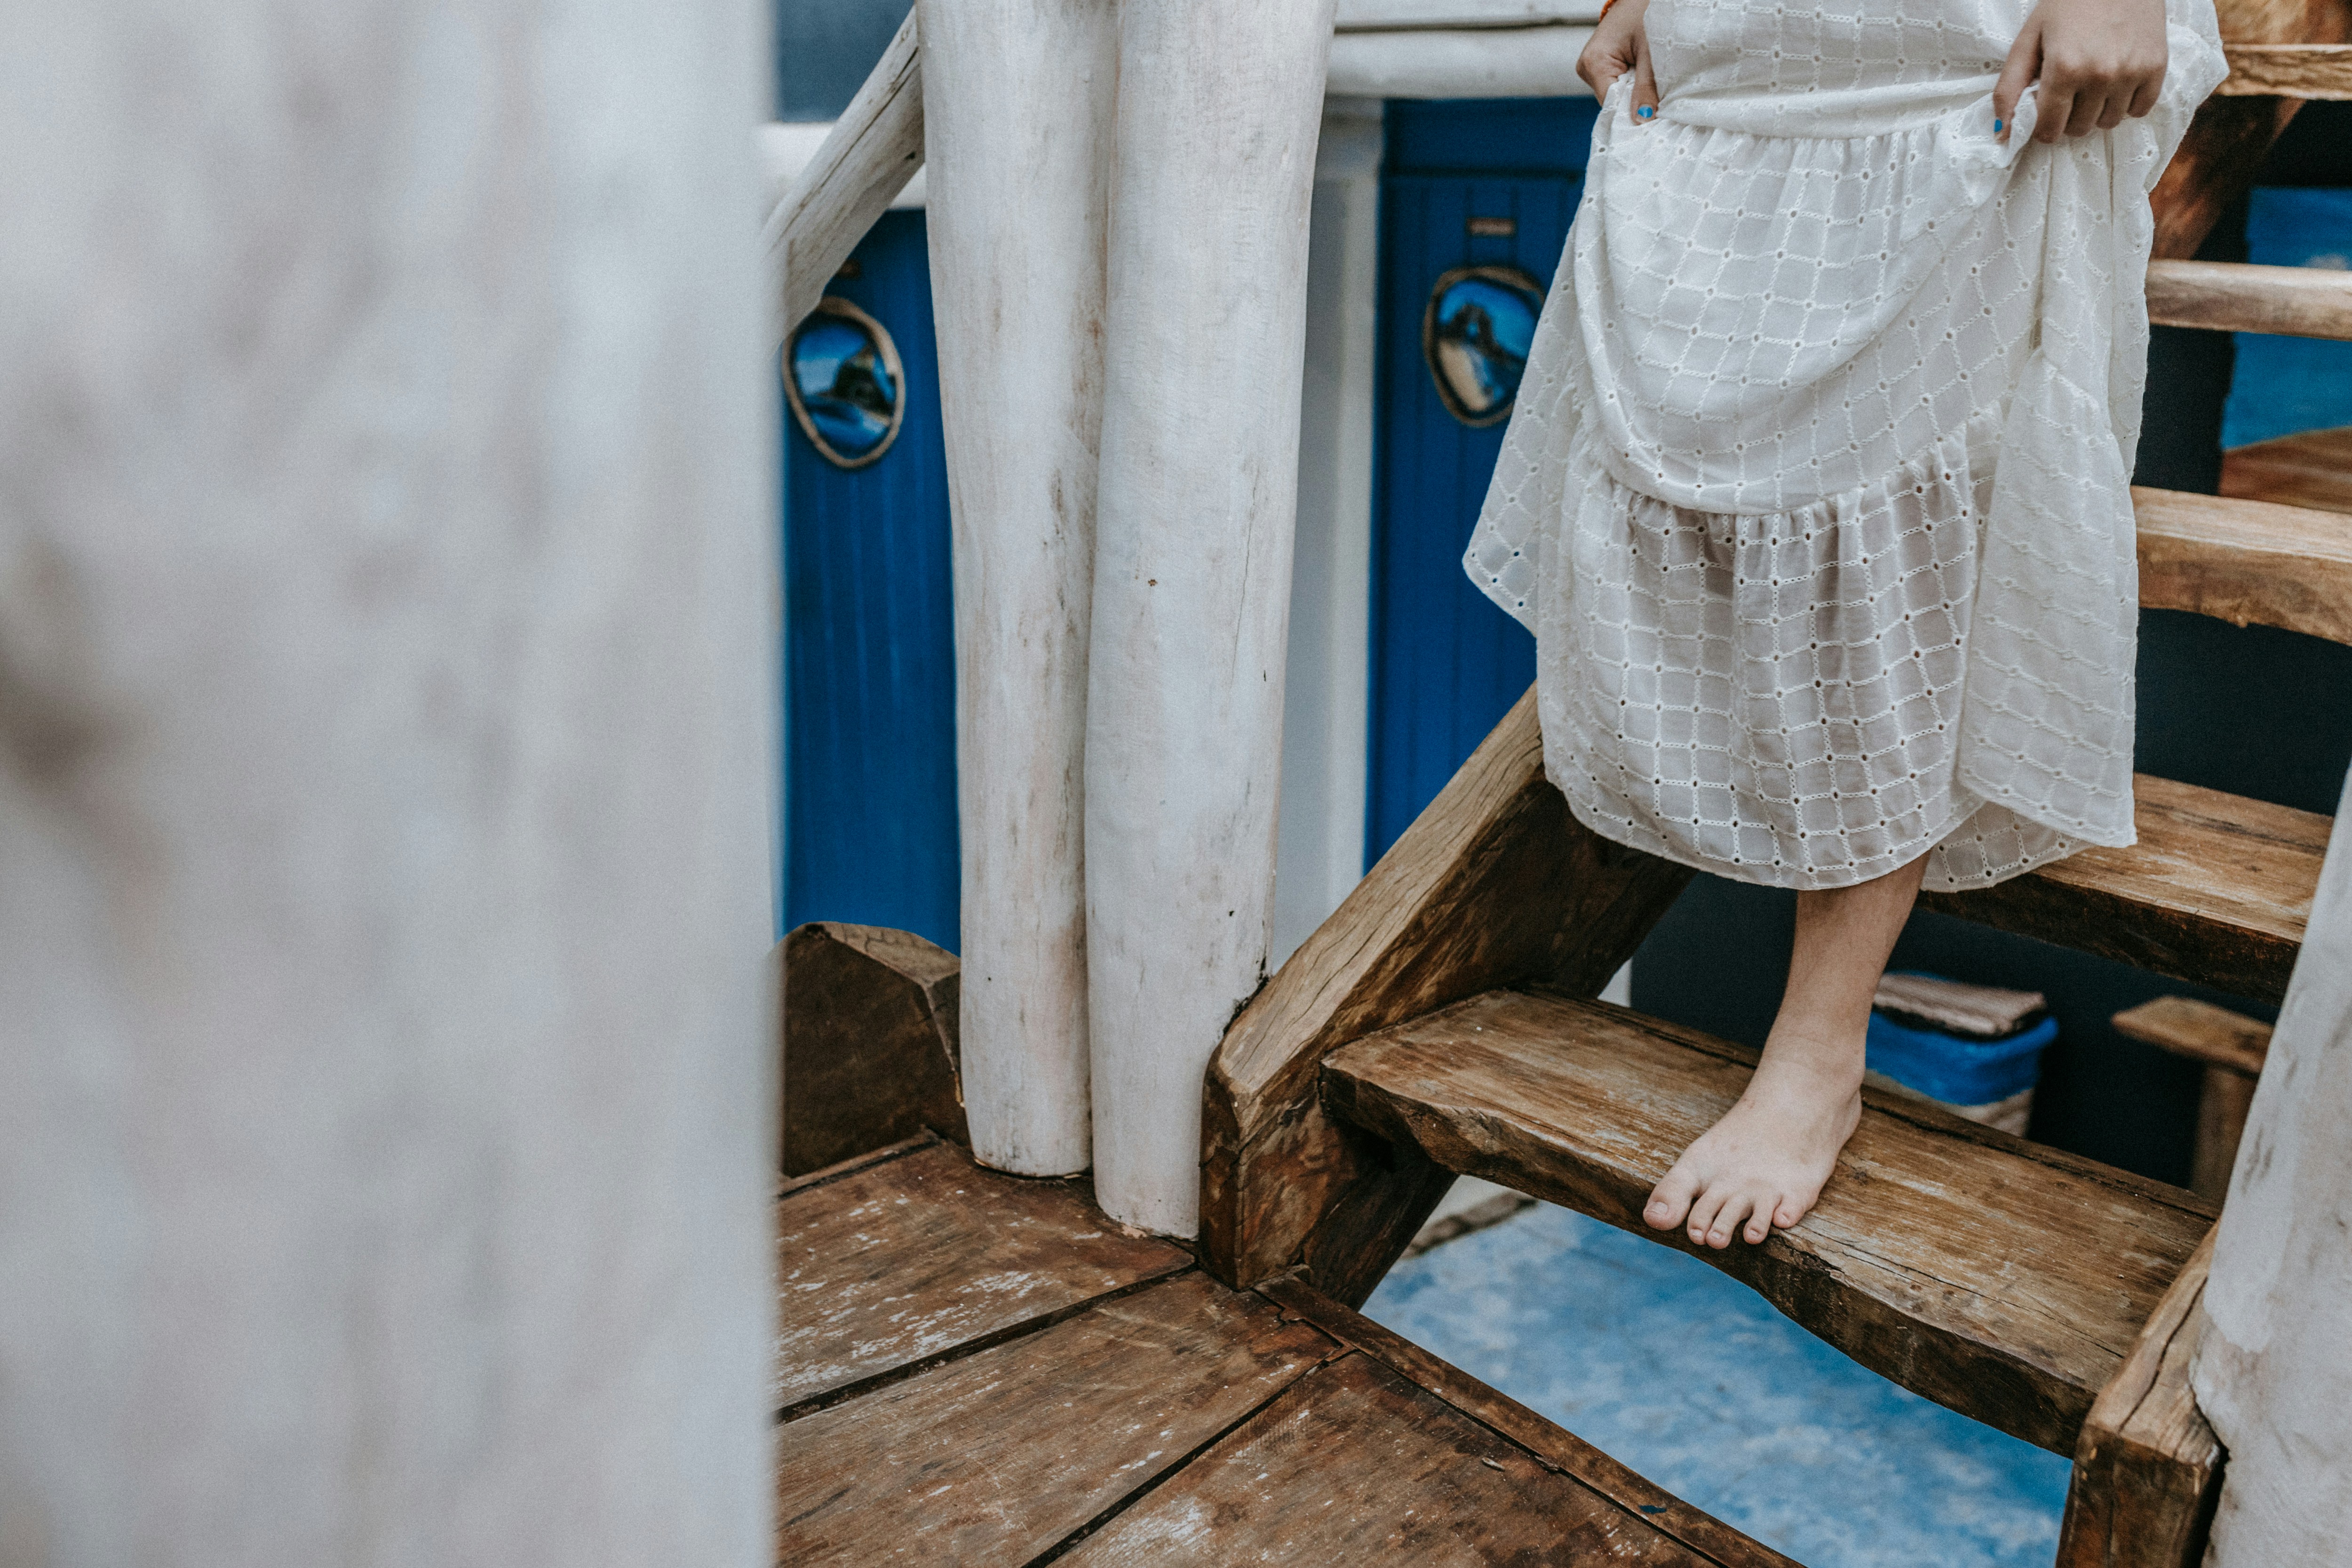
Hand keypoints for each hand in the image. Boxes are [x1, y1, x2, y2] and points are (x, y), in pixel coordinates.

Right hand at [1578, 0, 1659, 122]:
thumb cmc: (1647, 14)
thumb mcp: (1651, 52)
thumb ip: (1646, 88)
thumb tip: (1643, 122)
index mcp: (1594, 62)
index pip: (1610, 104)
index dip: (1631, 114)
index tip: (1654, 122)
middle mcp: (1586, 67)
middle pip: (1612, 102)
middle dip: (1636, 103)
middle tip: (1661, 99)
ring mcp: (1591, 67)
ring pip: (1616, 95)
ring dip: (1636, 93)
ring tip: (1653, 81)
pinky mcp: (1599, 66)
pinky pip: (1617, 85)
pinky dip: (1634, 85)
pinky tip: (1645, 77)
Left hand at [1994, 0, 2168, 142]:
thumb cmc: (2068, 3)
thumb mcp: (2029, 39)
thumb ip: (2009, 88)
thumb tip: (2002, 134)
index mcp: (2065, 69)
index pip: (2049, 130)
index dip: (2043, 126)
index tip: (2044, 111)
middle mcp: (2100, 75)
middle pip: (2078, 128)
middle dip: (2068, 116)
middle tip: (2069, 89)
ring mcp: (2132, 72)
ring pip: (2108, 122)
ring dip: (2097, 111)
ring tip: (2093, 81)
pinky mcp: (2156, 67)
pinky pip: (2139, 110)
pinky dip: (2126, 103)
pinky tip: (2117, 81)